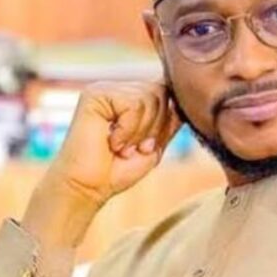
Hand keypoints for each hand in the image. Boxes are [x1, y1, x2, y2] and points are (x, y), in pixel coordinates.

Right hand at [22, 81, 181, 247]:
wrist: (89, 188)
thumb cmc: (119, 169)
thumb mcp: (155, 142)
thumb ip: (170, 119)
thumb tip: (187, 96)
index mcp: (132, 96)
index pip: (168, 92)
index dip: (165, 122)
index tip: (146, 146)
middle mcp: (119, 88)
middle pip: (162, 92)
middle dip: (155, 128)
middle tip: (133, 148)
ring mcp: (106, 89)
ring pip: (149, 98)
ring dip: (140, 132)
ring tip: (122, 147)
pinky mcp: (95, 94)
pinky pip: (132, 105)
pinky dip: (128, 131)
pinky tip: (112, 142)